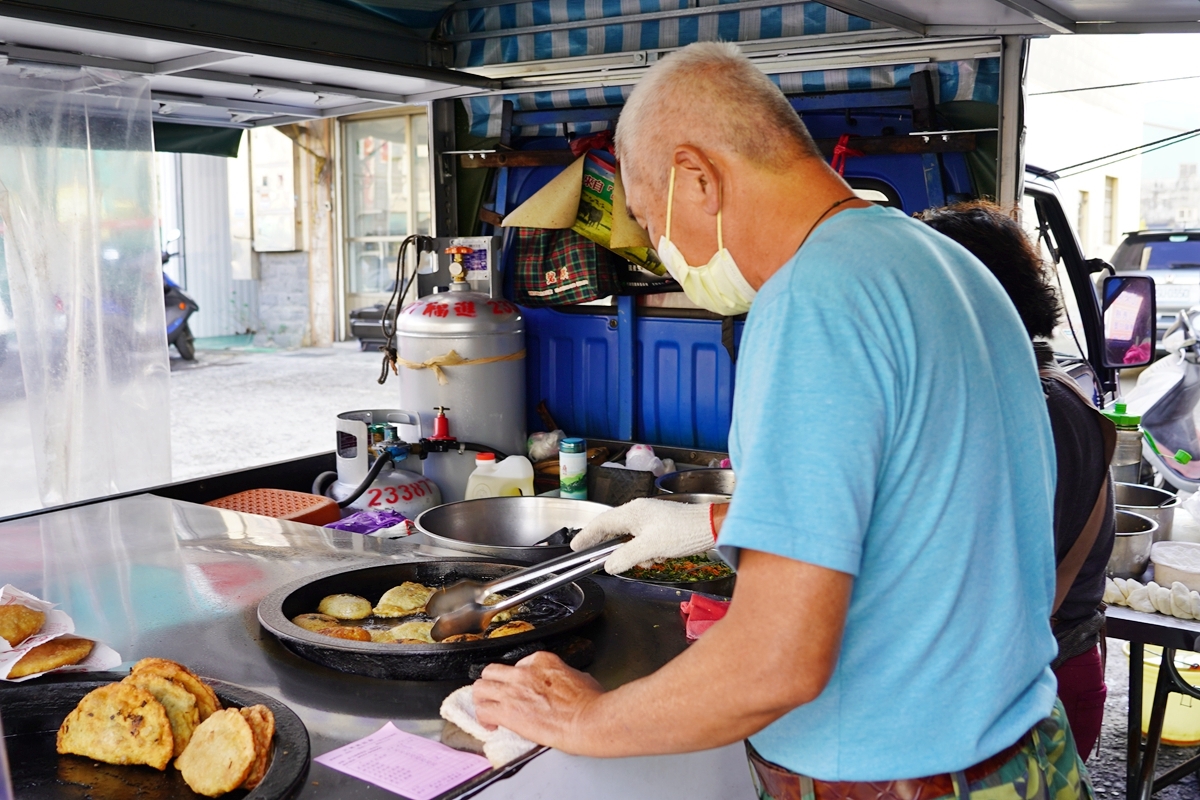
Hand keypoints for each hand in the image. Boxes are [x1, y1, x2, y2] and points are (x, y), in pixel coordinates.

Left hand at [473, 651, 603, 750]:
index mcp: (542, 660)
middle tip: (496, 695)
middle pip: (492, 671)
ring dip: (482, 698)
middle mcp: (523, 672)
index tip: (519, 689)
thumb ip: (566, 675)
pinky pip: (482, 710)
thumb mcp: (581, 677)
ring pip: (480, 687)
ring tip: (487, 708)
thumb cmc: (590, 702)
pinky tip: (491, 725)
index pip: (518, 664)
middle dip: (492, 683)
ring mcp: (513, 690)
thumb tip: (568, 682)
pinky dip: (483, 718)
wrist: (587, 720)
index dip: (516, 678)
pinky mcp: (507, 712)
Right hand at [571, 497, 715, 574]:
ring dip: (634, 551)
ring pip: (631, 536)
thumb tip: (609, 565)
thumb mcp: (650, 549)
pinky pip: (645, 538)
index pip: (601, 523)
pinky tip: (659, 556)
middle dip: (610, 545)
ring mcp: (651, 517)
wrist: (711, 527)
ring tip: (649, 560)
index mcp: (633, 512)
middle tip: (597, 557)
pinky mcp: (661, 524)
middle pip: (614, 528)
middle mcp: (639, 511)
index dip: (586, 535)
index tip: (575, 546)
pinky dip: (647, 550)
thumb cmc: (682, 533)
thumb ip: (626, 557)